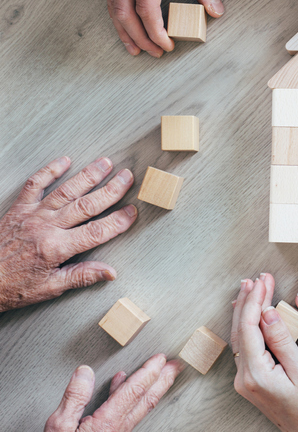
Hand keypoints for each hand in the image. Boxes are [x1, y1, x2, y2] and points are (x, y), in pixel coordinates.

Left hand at [0, 156, 136, 311]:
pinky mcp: (19, 208)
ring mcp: (32, 214)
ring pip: (66, 191)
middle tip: (127, 177)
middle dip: (110, 190)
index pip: (96, 232)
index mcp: (56, 248)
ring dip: (88, 175)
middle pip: (86, 205)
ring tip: (105, 163)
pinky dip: (50, 170)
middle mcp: (46, 227)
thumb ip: (81, 277)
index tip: (132, 212)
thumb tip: (110, 272)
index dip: (117, 221)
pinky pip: (35, 184)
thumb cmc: (11, 286)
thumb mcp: (49, 288)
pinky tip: (64, 161)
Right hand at [44, 354, 181, 431]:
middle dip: (164, 380)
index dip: (149, 372)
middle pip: (147, 399)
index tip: (160, 358)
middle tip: (176, 365)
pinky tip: (123, 385)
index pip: (135, 391)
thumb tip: (84, 373)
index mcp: (107, 423)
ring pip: (141, 406)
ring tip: (160, 373)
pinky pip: (128, 412)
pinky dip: (131, 395)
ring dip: (154, 387)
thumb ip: (74, 398)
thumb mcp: (59, 427)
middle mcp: (118, 428)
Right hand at [105, 0, 223, 56]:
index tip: (168, 45)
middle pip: (124, 11)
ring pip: (112, 3)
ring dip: (123, 29)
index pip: (146, 7)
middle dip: (139, 37)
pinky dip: (116, 11)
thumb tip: (214, 9)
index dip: (156, 32)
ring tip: (135, 47)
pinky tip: (124, 22)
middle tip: (155, 52)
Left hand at [231, 273, 297, 431]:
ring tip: (251, 288)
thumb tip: (269, 312)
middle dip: (249, 300)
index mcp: (256, 373)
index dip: (256, 300)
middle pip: (240, 329)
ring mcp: (245, 379)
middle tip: (257, 278)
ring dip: (246, 310)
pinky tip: (252, 314)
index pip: (250, 326)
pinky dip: (248, 324)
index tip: (263, 280)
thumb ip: (283, 340)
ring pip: (240, 336)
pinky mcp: (251, 380)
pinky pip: (245, 345)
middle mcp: (244, 377)